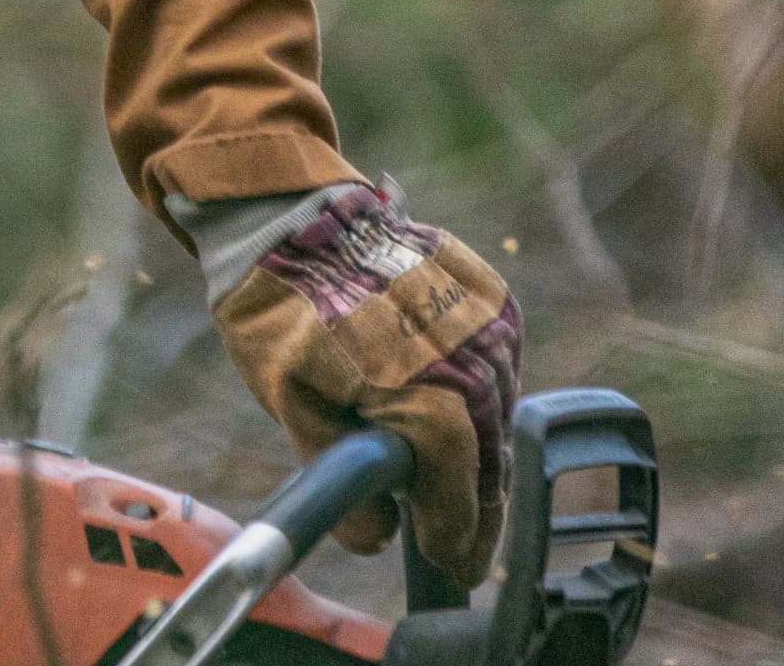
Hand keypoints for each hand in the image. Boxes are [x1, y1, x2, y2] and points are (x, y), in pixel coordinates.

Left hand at [209, 184, 521, 583]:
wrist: (290, 220)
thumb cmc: (281, 314)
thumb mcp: (291, 406)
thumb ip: (339, 478)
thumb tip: (378, 540)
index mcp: (423, 392)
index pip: (460, 485)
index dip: (457, 532)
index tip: (450, 563)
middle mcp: (470, 355)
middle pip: (491, 453)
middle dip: (479, 508)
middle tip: (465, 550)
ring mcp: (485, 316)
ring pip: (502, 408)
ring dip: (485, 452)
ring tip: (463, 492)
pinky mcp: (488, 288)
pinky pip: (502, 359)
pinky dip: (488, 395)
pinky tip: (465, 417)